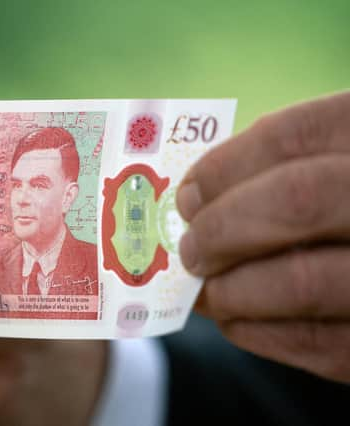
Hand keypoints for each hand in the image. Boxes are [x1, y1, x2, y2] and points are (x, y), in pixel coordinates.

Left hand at [176, 91, 349, 383]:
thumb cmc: (347, 208)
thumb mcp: (338, 167)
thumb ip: (287, 170)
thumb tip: (199, 201)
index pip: (295, 136)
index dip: (223, 167)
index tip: (186, 196)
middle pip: (296, 200)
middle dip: (222, 227)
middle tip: (189, 249)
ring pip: (303, 281)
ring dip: (231, 289)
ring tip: (204, 291)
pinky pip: (316, 342)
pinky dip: (256, 331)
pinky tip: (235, 319)